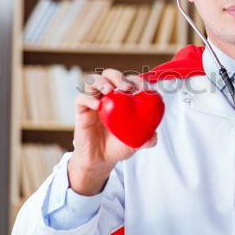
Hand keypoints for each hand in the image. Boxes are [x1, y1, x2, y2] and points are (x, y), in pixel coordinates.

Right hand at [69, 69, 157, 195]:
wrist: (100, 159)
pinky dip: (88, 98)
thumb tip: (154, 136)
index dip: (137, 81)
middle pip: (110, 74)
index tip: (143, 89)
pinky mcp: (81, 110)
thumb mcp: (136, 143)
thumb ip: (147, 139)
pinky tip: (97, 106)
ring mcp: (94, 101)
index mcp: (123, 99)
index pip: (129, 80)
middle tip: (126, 88)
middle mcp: (108, 96)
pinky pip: (81, 98)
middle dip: (118, 76)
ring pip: (93, 80)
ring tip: (109, 90)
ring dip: (102, 81)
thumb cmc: (118, 146)